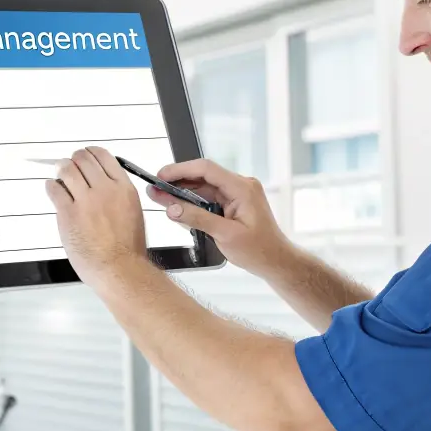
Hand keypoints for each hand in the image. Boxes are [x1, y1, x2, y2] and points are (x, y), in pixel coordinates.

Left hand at [45, 147, 148, 287]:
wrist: (119, 268)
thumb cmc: (128, 249)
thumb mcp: (132, 212)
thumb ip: (117, 195)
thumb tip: (102, 185)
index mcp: (124, 188)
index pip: (104, 156)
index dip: (90, 153)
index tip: (85, 156)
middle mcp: (105, 190)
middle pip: (83, 159)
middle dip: (74, 159)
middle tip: (69, 164)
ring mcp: (86, 200)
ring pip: (67, 169)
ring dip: (61, 168)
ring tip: (59, 173)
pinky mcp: (68, 213)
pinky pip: (55, 189)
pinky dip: (51, 186)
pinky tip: (52, 189)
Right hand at [149, 159, 291, 277]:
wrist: (275, 261)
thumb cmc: (259, 250)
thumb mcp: (225, 236)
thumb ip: (197, 219)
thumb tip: (173, 209)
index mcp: (242, 188)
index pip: (206, 169)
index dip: (181, 170)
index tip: (161, 177)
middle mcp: (240, 186)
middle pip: (202, 176)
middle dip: (177, 182)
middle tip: (155, 189)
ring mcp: (237, 194)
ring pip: (203, 187)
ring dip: (182, 193)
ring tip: (160, 197)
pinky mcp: (233, 203)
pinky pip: (208, 198)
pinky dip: (192, 202)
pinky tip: (177, 207)